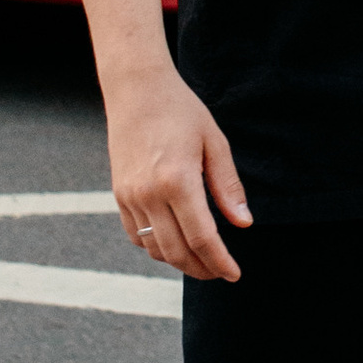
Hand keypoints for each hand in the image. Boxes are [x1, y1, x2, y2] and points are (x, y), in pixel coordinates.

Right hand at [105, 63, 251, 281]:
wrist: (136, 88)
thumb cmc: (181, 110)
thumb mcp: (214, 143)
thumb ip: (228, 187)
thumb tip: (243, 224)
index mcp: (178, 180)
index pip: (202, 238)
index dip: (220, 262)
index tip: (234, 274)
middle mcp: (149, 193)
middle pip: (177, 251)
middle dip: (201, 269)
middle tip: (221, 271)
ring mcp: (130, 196)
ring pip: (154, 248)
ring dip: (178, 261)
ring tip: (201, 260)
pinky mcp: (119, 194)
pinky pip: (136, 235)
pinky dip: (156, 247)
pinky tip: (174, 242)